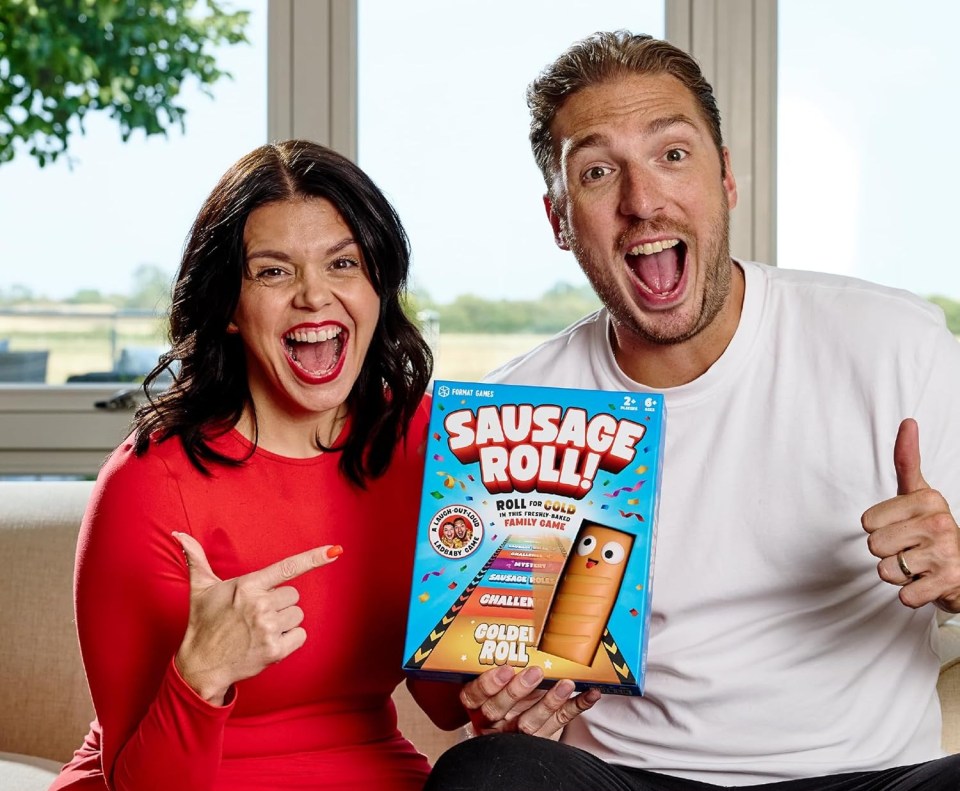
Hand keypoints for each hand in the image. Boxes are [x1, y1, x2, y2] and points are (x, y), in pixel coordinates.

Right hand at [172, 532, 341, 704]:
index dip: (313, 558)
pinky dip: (289, 641)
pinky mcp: (275, 650)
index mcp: (247, 586)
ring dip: (284, 623)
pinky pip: (300, 636)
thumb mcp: (201, 589)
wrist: (200, 665)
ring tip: (258, 630)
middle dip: (279, 604)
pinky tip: (267, 643)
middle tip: (254, 616)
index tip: (335, 551)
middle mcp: (259, 605)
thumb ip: (196, 559)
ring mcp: (267, 628)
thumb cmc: (204, 623)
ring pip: (298, 615)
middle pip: (293, 595)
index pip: (286, 568)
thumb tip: (179, 535)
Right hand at [460, 664, 599, 737]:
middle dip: (516, 691)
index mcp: (478, 705)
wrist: (518, 727)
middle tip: (535, 672)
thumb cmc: (505, 692)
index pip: (473, 696)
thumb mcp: (494, 681)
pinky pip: (560, 723)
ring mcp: (517, 733)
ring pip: (529, 724)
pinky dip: (577, 707)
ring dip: (549, 702)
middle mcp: (493, 722)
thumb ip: (498, 662)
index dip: (487, 684)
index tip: (505, 669)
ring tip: (566, 684)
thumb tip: (514, 626)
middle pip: (498, 710)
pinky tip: (590, 694)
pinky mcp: (542, 737)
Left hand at [862, 418, 959, 610]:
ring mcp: (947, 553)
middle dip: (887, 553)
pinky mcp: (950, 583)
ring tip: (918, 565)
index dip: (879, 529)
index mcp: (928, 498)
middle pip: (874, 546)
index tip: (902, 527)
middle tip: (910, 549)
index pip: (867, 521)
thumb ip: (907, 460)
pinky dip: (910, 594)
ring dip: (897, 574)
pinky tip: (926, 583)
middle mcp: (940, 522)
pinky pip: (904, 595)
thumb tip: (908, 422)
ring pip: (885, 570)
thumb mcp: (918, 493)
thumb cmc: (931, 528)